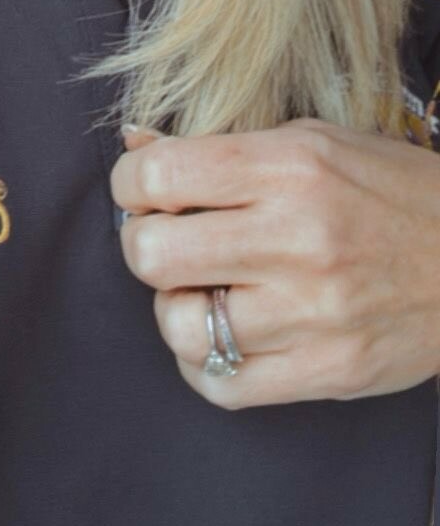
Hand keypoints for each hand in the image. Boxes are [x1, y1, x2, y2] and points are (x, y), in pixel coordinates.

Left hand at [110, 118, 439, 407]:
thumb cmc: (394, 192)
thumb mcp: (316, 141)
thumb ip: (225, 148)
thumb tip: (136, 146)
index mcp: (291, 168)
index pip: (161, 176)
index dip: (132, 185)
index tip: (143, 191)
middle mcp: (298, 238)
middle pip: (152, 254)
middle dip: (144, 244)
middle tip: (167, 241)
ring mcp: (313, 312)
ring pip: (179, 326)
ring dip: (175, 307)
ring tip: (202, 291)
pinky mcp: (328, 371)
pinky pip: (221, 384)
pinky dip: (205, 363)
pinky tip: (225, 336)